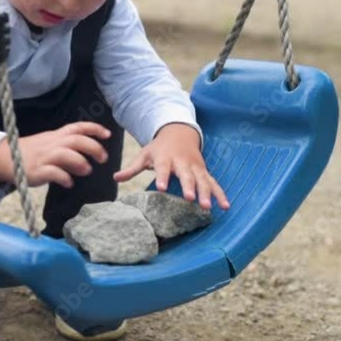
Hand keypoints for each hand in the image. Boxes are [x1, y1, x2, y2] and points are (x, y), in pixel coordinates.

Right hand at [0, 122, 111, 188]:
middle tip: (103, 159)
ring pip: (65, 154)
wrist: (5, 158)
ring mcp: (43, 157)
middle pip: (75, 140)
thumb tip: (86, 164)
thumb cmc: (32, 153)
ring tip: (87, 171)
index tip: (108, 134)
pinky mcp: (36, 171)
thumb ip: (68, 152)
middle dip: (93, 147)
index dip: (94, 129)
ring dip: (79, 162)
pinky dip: (64, 178)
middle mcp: (51, 144)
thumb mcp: (50, 145)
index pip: (77, 127)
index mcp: (55, 136)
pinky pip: (52, 173)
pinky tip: (69, 183)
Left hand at [114, 123, 229, 210]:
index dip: (162, 177)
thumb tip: (115, 177)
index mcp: (166, 158)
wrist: (179, 133)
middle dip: (189, 186)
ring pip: (202, 180)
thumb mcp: (144, 155)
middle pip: (186, 175)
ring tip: (207, 207)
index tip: (162, 188)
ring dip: (206, 193)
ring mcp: (196, 168)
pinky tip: (225, 206)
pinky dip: (220, 194)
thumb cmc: (159, 148)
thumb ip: (132, 168)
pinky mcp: (204, 172)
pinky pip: (214, 183)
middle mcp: (182, 163)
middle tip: (190, 199)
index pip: (163, 168)